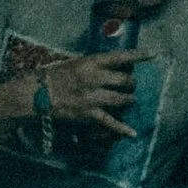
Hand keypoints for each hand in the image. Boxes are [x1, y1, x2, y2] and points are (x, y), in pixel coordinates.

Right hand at [17, 52, 136, 137]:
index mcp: (91, 62)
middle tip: (130, 84)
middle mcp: (95, 78)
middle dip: (131, 82)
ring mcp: (93, 97)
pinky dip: (122, 129)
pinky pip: (110, 122)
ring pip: (122, 99)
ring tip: (130, 99)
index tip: (152, 54)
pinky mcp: (89, 113)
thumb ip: (92, 65)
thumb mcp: (73, 63)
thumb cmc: (52, 75)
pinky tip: (132, 133)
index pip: (120, 57)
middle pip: (125, 80)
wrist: (36, 94)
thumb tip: (109, 66)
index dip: (138, 55)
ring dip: (129, 99)